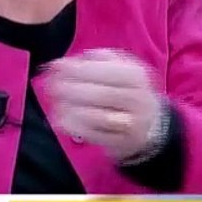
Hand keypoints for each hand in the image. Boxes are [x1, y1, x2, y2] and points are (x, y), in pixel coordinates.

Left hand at [45, 49, 164, 162]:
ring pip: (99, 117)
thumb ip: (98, 59)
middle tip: (52, 86)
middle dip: (72, 89)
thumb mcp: (122, 67)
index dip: (78, 68)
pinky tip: (61, 119)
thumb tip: (66, 62)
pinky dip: (75, 127)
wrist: (150, 124)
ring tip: (56, 102)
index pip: (106, 70)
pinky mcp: (121, 142)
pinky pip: (95, 135)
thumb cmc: (127, 90)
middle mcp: (137, 99)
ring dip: (73, 109)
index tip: (56, 65)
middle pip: (101, 94)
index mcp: (136, 76)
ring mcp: (131, 122)